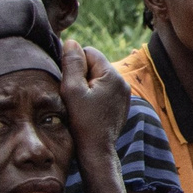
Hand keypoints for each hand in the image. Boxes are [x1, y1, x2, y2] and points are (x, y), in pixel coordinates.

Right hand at [59, 41, 130, 156]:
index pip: (89, 52)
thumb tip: (71, 41)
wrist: (97, 150)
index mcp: (112, 75)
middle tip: (74, 94)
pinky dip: (94, 95)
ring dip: (87, 85)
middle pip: (95, 65)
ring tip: (81, 103)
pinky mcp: (121, 104)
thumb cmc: (83, 121)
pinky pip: (104, 91)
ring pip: (99, 78)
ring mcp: (124, 94)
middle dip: (82, 74)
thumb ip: (72, 63)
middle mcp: (123, 82)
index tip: (69, 80)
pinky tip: (88, 109)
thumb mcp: (72, 90)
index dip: (75, 63)